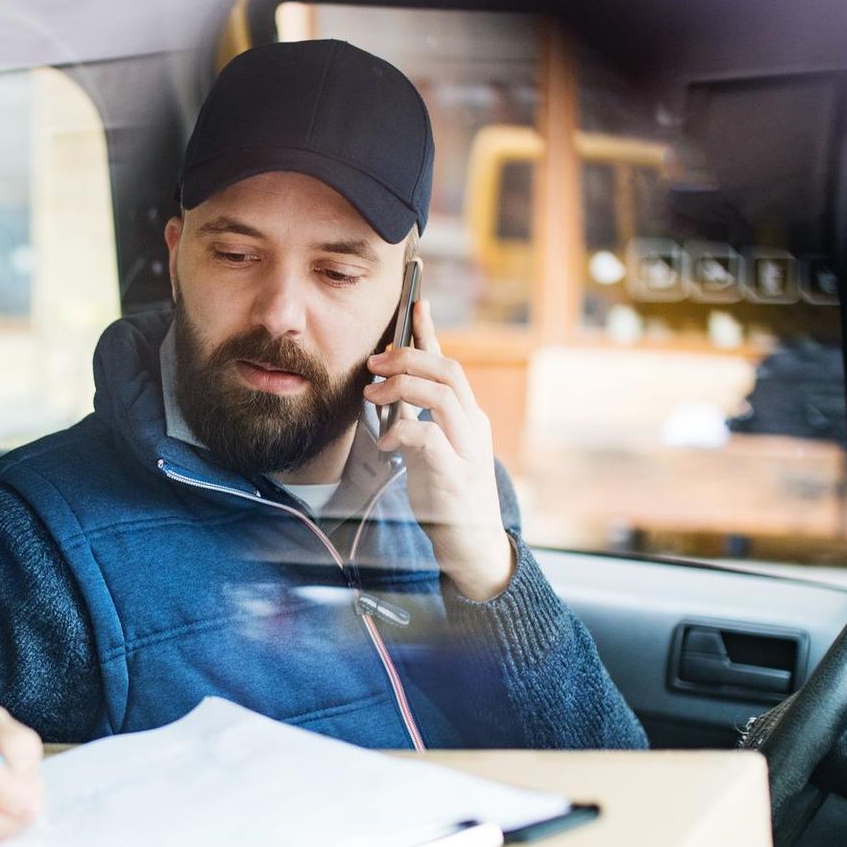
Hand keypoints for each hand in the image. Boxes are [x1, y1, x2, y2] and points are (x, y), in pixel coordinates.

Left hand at [364, 295, 514, 599]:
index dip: (430, 332)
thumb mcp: (429, 449)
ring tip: (373, 395)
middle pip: (448, 372)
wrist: (471, 545)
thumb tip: (386, 390)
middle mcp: (473, 427)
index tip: (415, 302)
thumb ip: (415, 419)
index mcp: (467, 417)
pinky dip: (405, 432)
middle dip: (407, 358)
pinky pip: (430, 439)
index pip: (449, 364)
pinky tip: (389, 442)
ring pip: (442, 396)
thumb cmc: (446, 495)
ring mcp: (468, 450)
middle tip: (374, 363)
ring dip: (402, 387)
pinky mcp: (455, 476)